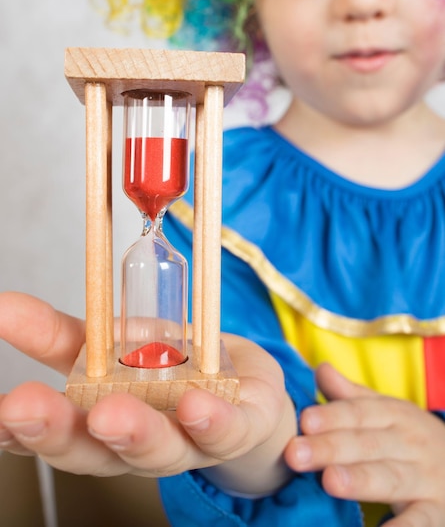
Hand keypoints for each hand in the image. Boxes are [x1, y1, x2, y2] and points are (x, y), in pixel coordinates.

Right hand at [0, 292, 294, 495]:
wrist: (242, 394)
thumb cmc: (170, 372)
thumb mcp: (114, 347)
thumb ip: (67, 332)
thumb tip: (5, 305)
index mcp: (103, 424)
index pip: (57, 432)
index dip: (22, 429)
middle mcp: (139, 444)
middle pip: (97, 452)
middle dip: (60, 433)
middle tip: (26, 408)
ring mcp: (188, 442)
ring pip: (160, 449)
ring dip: (135, 433)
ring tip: (112, 412)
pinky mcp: (236, 429)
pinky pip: (225, 431)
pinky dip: (211, 422)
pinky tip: (195, 406)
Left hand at [285, 363, 444, 525]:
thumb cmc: (408, 439)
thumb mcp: (386, 412)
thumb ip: (352, 397)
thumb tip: (321, 368)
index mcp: (395, 415)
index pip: (360, 413)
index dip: (332, 416)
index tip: (304, 421)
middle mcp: (410, 444)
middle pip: (367, 445)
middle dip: (331, 448)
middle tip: (295, 453)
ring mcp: (425, 479)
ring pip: (390, 478)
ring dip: (360, 480)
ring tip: (330, 482)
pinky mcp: (435, 512)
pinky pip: (420, 521)